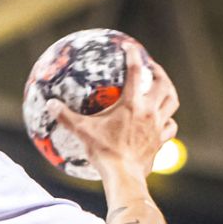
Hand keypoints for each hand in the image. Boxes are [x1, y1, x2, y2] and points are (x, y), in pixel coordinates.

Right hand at [50, 49, 178, 177]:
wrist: (124, 176)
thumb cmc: (103, 152)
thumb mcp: (82, 132)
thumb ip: (65, 116)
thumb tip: (50, 104)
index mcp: (131, 104)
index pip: (135, 72)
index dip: (133, 56)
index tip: (130, 47)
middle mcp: (149, 112)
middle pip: (163, 84)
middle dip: (159, 72)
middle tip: (152, 68)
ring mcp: (158, 126)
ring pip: (172, 102)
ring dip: (169, 92)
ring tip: (162, 89)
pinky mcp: (161, 141)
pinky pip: (171, 127)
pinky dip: (169, 121)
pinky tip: (163, 122)